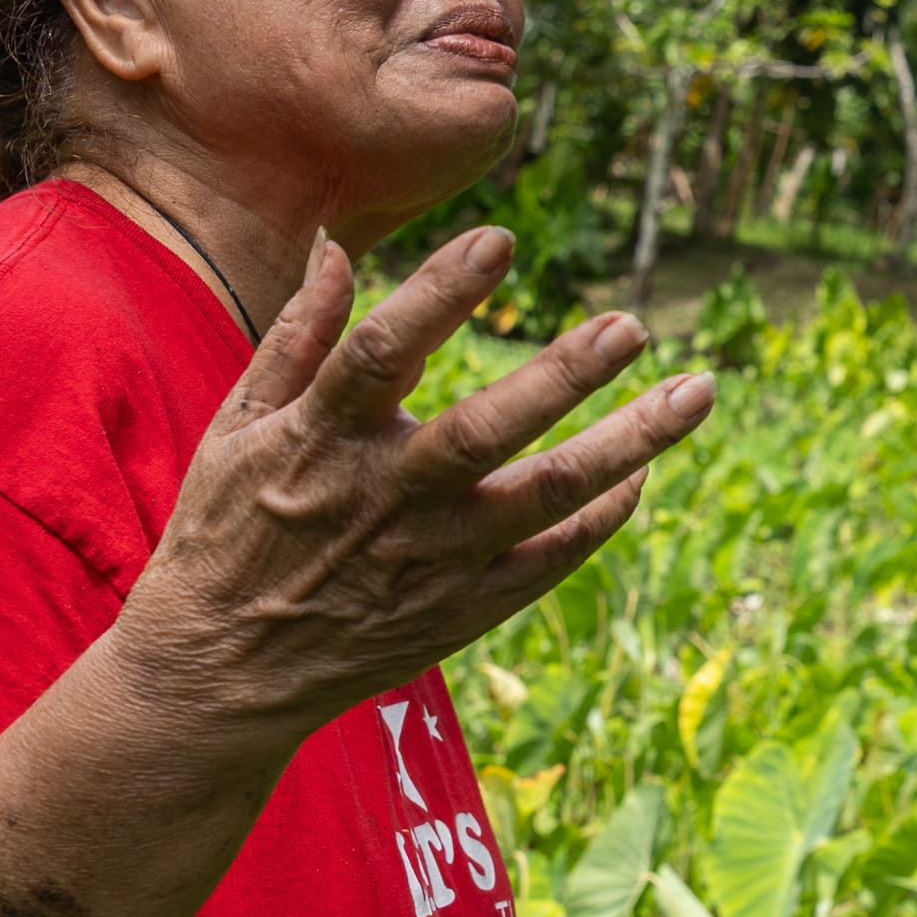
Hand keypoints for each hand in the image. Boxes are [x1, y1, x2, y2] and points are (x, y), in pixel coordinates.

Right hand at [110, 226, 713, 739]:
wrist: (218, 677)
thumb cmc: (226, 532)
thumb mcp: (236, 428)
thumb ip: (296, 336)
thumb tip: (336, 245)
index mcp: (319, 441)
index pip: (385, 354)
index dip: (442, 293)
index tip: (500, 239)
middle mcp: (383, 500)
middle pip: (485, 430)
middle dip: (564, 376)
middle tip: (631, 325)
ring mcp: (430, 563)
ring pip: (545, 496)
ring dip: (629, 444)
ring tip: (698, 391)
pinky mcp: (460, 612)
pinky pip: (551, 561)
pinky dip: (603, 516)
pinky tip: (643, 473)